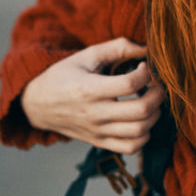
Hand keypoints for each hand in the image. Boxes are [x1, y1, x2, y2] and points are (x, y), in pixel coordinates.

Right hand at [21, 37, 164, 153]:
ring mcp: (97, 132)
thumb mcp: (86, 56)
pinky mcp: (99, 142)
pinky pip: (130, 147)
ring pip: (140, 132)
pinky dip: (144, 135)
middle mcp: (94, 114)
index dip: (146, 73)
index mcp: (89, 89)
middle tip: (157, 84)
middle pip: (141, 111)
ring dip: (154, 115)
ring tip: (151, 100)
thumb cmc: (64, 75)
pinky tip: (142, 119)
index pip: (130, 84)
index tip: (145, 66)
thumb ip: (117, 48)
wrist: (38, 104)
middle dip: (158, 95)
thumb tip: (146, 48)